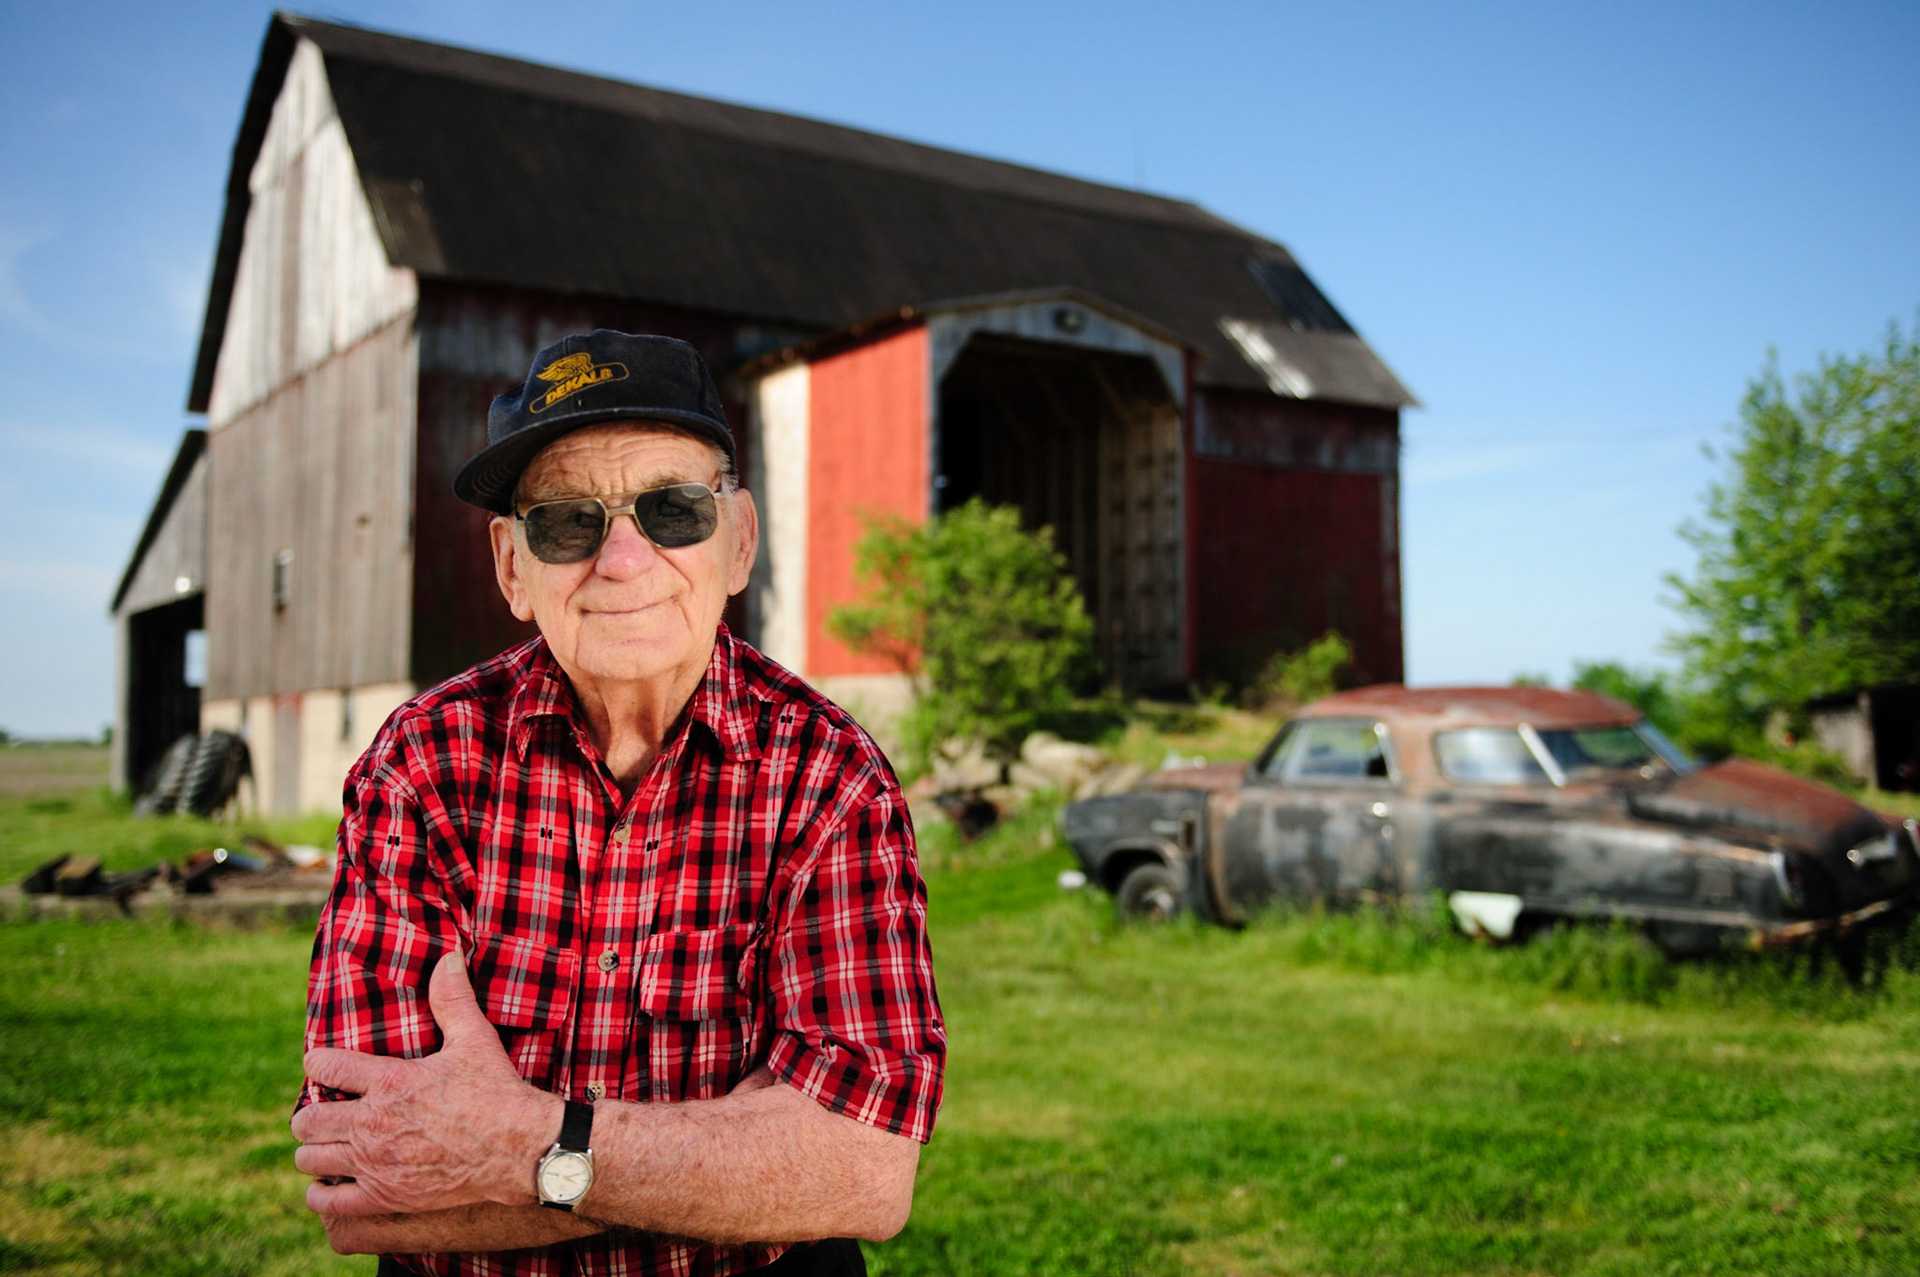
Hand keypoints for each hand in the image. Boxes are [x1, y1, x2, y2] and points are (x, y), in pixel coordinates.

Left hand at [292, 952, 560, 1217]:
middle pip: (307, 1120)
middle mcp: (374, 1123)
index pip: (325, 1067)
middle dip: (309, 1114)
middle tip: (323, 1113)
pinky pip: (329, 1201)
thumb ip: (452, 998)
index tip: (320, 1064)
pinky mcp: (385, 1196)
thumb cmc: (497, 1092)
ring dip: (312, 1152)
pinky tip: (328, 1185)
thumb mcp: (475, 1039)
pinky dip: (321, 1194)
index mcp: (390, 1082)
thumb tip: (448, 956)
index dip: (316, 1063)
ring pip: (310, 1160)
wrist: (519, 1149)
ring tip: (325, 1147)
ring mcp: (376, 1163)